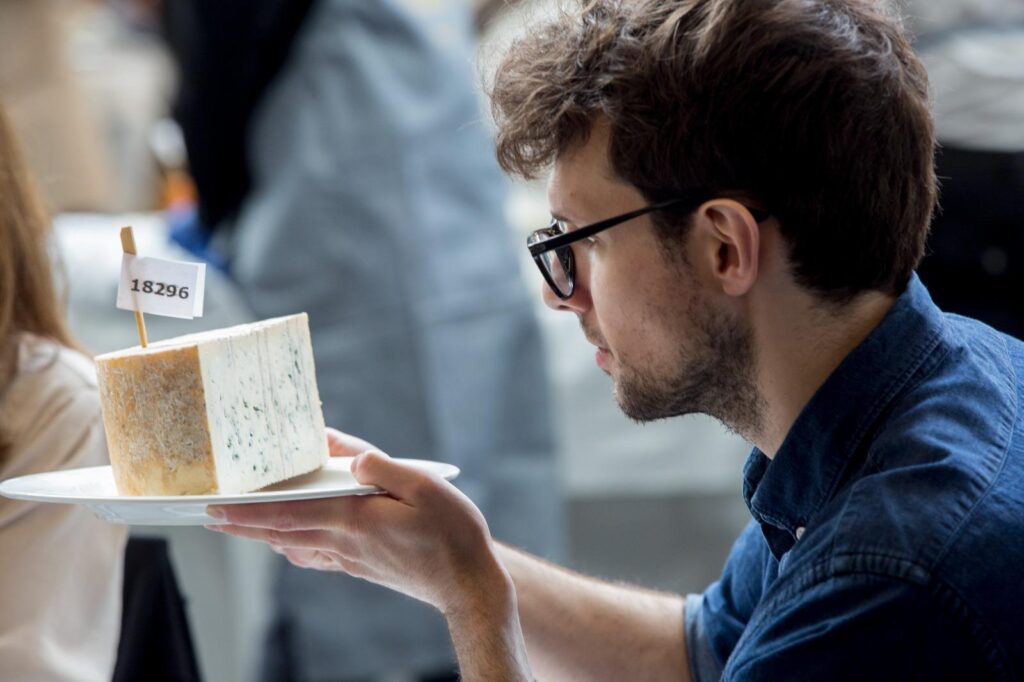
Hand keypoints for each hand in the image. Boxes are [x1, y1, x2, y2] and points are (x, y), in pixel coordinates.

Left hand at [207, 428, 511, 617]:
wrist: (467, 583)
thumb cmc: (452, 532)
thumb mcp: (425, 486)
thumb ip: (382, 468)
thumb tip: (346, 456)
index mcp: (355, 518)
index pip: (289, 512)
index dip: (249, 509)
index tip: (216, 506)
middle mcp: (345, 541)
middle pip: (282, 530)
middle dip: (243, 523)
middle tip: (210, 517)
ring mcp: (352, 558)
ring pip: (295, 543)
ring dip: (263, 534)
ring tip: (239, 526)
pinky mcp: (362, 566)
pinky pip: (317, 555)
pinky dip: (293, 547)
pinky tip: (290, 546)